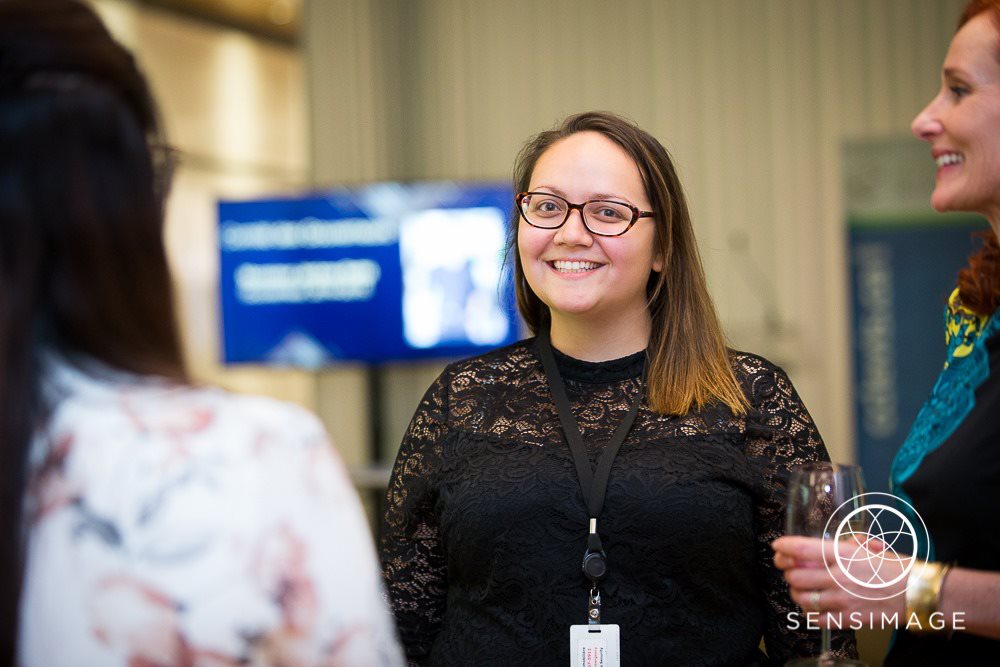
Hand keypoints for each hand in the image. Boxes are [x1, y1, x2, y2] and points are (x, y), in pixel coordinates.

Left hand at [772, 535, 906, 627]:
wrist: (919, 593)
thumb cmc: (898, 568)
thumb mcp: (871, 547)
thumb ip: (848, 545)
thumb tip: (832, 544)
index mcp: (845, 555)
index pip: (803, 549)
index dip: (784, 547)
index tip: (777, 546)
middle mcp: (840, 577)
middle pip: (796, 576)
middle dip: (788, 572)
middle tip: (788, 569)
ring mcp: (843, 600)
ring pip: (803, 598)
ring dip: (796, 593)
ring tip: (799, 589)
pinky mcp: (849, 618)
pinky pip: (817, 619)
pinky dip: (809, 614)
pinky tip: (812, 608)